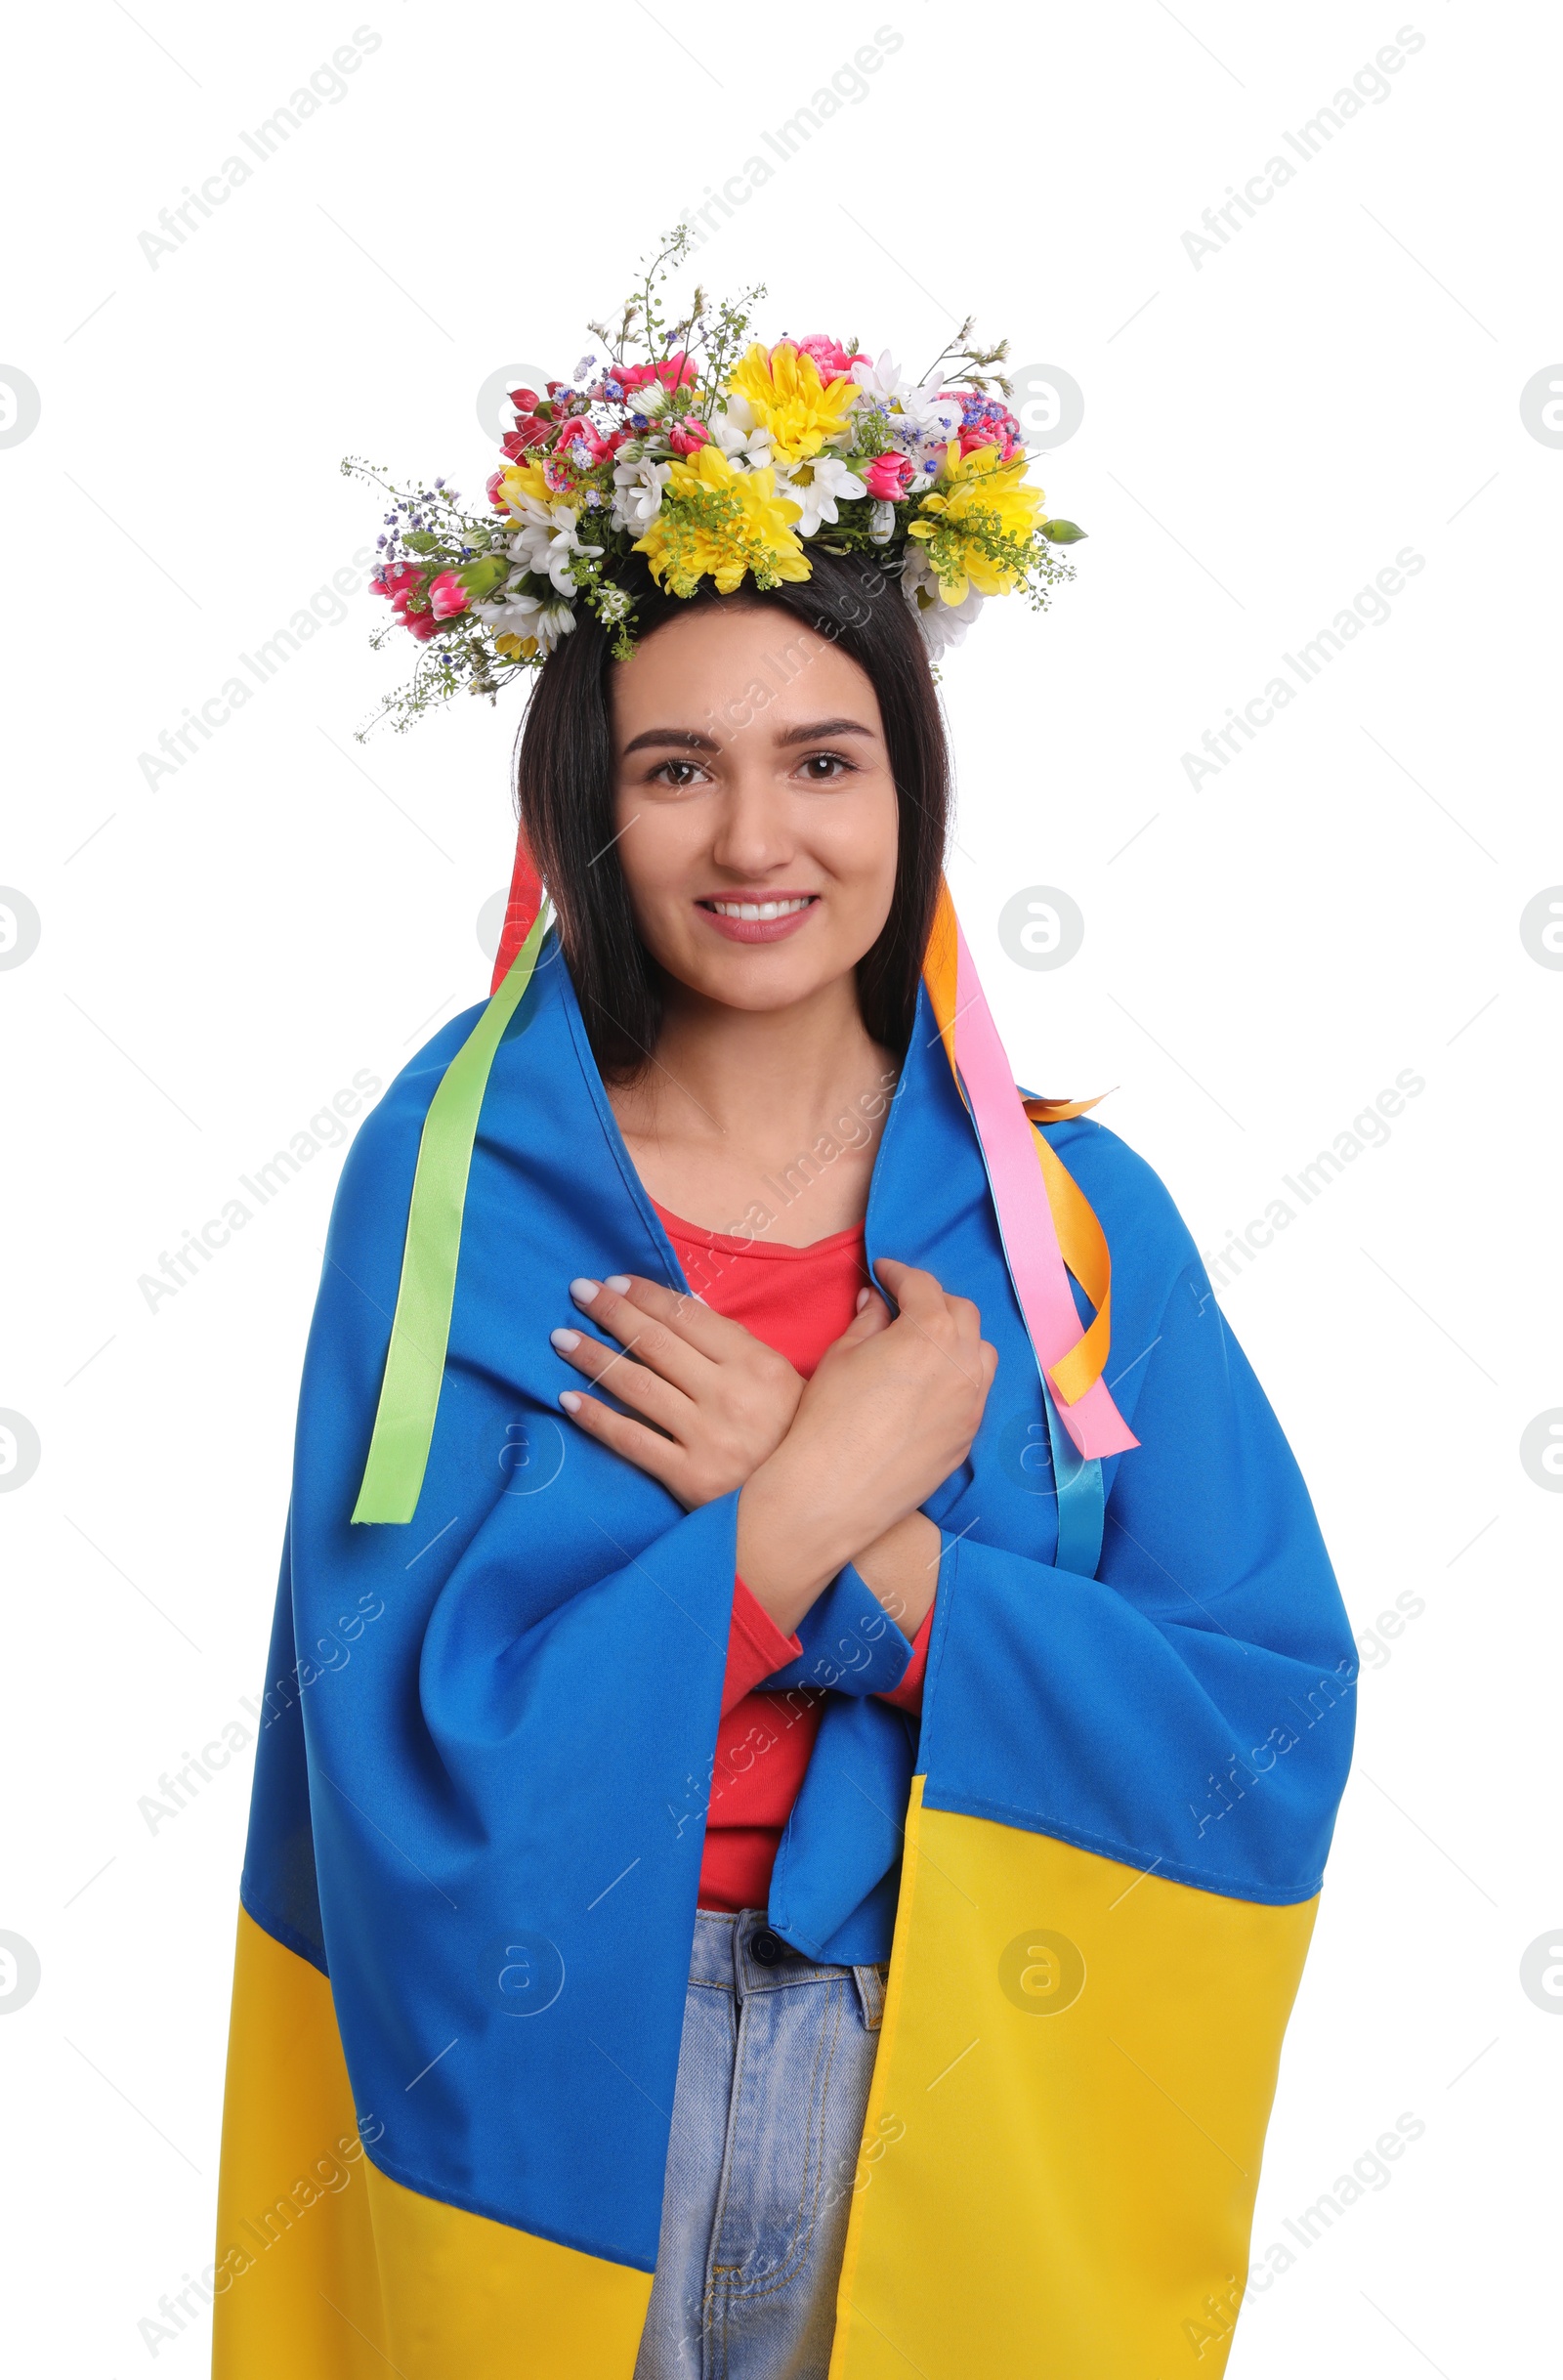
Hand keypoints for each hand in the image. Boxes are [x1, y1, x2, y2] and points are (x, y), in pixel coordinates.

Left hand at [552, 1273, 803, 1509]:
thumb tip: (680, 1309)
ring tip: (561, 1340)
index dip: (645, 1295)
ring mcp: (708, 1438)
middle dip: (612, 1312)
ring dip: (593, 1358)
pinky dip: (597, 1418)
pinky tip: (569, 1400)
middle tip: (579, 1292)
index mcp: (757, 1364)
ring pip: (637, 1386)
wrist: (805, 1508)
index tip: (613, 1282)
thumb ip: (736, 1345)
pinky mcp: (689, 1478)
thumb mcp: (781, 1381)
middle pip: (656, 1344)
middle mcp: (731, 1396)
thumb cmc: (790, 1435)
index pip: (688, 1317)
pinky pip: (632, 1440)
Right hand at [736, 1260, 995, 1634]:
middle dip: (933, 1301)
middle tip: (903, 1304)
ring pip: (980, 1352)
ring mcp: (971, 1402)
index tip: (883, 1273)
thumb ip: (868, 1321)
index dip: (899, 1273)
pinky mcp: (968, 1436)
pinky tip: (932, 1384)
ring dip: (958, 1337)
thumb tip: (876, 1302)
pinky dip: (959, 1376)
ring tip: (926, 1343)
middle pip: (962, 1312)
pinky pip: (976, 1392)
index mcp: (930, 1331)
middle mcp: (962, 1362)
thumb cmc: (829, 1417)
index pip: (922, 1285)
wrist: (834, 1489)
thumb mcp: (841, 1355)